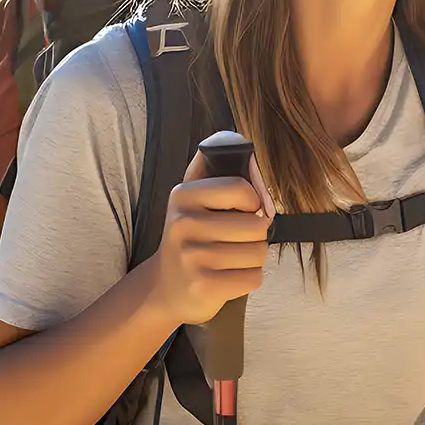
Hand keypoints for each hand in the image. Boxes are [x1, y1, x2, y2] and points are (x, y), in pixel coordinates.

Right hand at [150, 149, 275, 326]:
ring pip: (258, 253)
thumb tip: (235, 137)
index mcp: (183, 196)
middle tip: (238, 240)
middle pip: (257, 225)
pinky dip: (250, 278)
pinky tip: (230, 276)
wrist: (166, 287)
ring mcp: (192, 257)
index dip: (255, 202)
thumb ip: (212, 167)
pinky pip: (254, 278)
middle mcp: (184, 224)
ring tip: (233, 258)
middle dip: (257, 235)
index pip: (242, 189)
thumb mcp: (192, 199)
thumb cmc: (191, 237)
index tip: (246, 210)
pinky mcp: (203, 286)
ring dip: (254, 258)